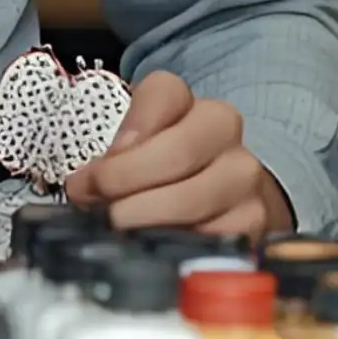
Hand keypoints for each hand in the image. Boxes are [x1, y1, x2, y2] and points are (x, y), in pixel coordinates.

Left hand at [64, 72, 291, 238]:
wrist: (224, 197)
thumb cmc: (166, 171)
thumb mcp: (133, 151)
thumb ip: (110, 160)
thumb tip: (83, 187)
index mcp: (187, 101)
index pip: (163, 92)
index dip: (132, 126)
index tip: (101, 160)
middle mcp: (222, 130)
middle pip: (179, 148)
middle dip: (128, 178)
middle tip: (97, 198)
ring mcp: (243, 175)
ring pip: (195, 196)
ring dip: (147, 215)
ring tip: (118, 225)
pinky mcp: (253, 220)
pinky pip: (213, 235)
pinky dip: (178, 243)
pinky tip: (155, 246)